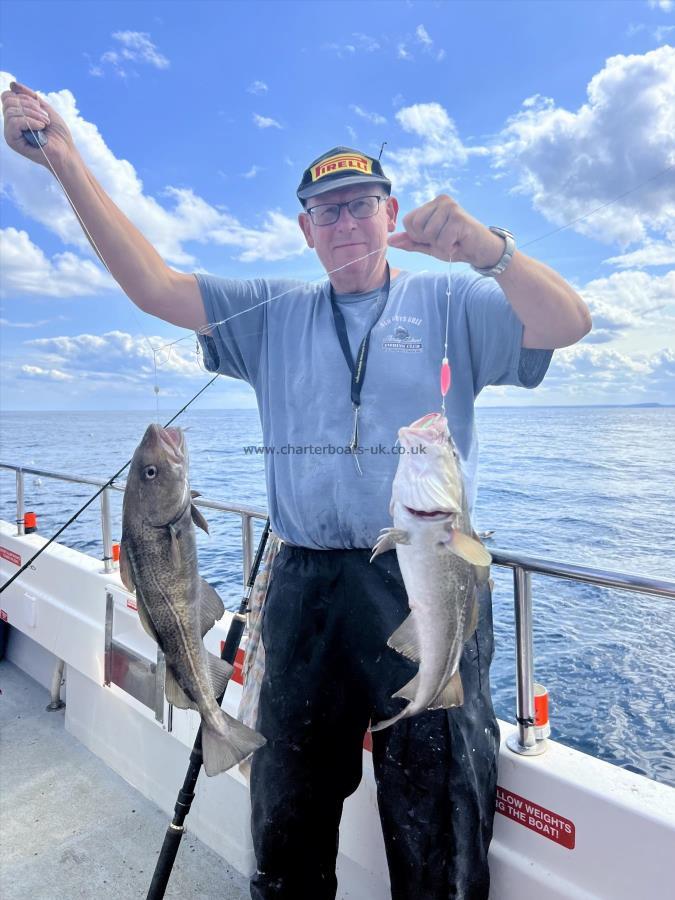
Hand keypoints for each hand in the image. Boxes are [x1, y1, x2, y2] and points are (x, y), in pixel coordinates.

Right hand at [2, 81, 75, 169]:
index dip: (24, 97)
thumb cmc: (58, 134)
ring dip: (33, 114)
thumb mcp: (44, 109)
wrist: (65, 151)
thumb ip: (29, 96)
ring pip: (11, 110)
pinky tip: (41, 128)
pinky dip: (30, 122)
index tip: (39, 106)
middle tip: (45, 118)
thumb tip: (12, 84)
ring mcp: (10, 132)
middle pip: (8, 101)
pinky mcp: (12, 141)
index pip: (8, 96)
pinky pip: (14, 122)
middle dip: (30, 105)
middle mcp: (10, 124)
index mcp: (17, 116)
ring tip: (45, 124)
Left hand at [387, 195, 504, 267]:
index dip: (418, 236)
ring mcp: (450, 207)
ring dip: (440, 245)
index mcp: (431, 205)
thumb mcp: (429, 245)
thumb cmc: (455, 245)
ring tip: (453, 240)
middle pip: (416, 227)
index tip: (435, 238)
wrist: (480, 251)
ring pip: (429, 234)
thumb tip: (390, 240)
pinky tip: (459, 243)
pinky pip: (442, 240)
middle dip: (428, 240)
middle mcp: (441, 200)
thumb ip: (411, 242)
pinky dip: (449, 248)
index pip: (408, 222)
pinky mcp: (458, 217)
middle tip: (445, 239)